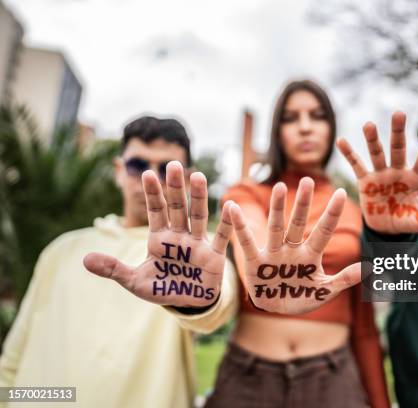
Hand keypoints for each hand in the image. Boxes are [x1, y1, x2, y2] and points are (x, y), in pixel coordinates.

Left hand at [83, 161, 232, 307]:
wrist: (188, 303)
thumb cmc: (163, 289)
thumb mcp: (134, 281)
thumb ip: (113, 268)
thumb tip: (84, 259)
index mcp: (159, 239)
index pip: (156, 211)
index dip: (152, 194)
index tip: (147, 173)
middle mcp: (179, 236)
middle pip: (177, 207)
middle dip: (175, 187)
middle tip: (174, 164)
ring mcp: (197, 243)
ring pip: (198, 216)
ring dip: (198, 197)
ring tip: (199, 176)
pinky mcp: (214, 255)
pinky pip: (221, 236)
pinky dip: (226, 223)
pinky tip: (229, 206)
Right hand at [229, 177, 360, 314]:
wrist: (277, 311)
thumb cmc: (302, 297)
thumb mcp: (324, 291)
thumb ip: (343, 280)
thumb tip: (368, 268)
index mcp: (310, 256)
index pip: (324, 231)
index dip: (332, 214)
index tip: (342, 193)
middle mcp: (292, 250)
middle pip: (299, 224)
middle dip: (303, 204)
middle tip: (309, 180)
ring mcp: (273, 254)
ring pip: (276, 228)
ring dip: (278, 209)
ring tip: (281, 187)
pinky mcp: (255, 262)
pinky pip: (246, 242)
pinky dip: (239, 227)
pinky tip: (232, 208)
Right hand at [337, 111, 417, 234]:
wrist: (388, 229)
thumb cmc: (410, 220)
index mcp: (416, 178)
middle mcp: (399, 171)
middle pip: (398, 148)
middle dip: (398, 132)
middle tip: (399, 113)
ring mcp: (381, 174)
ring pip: (377, 153)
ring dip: (372, 139)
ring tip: (369, 124)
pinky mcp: (366, 181)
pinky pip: (357, 165)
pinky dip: (349, 154)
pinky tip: (342, 141)